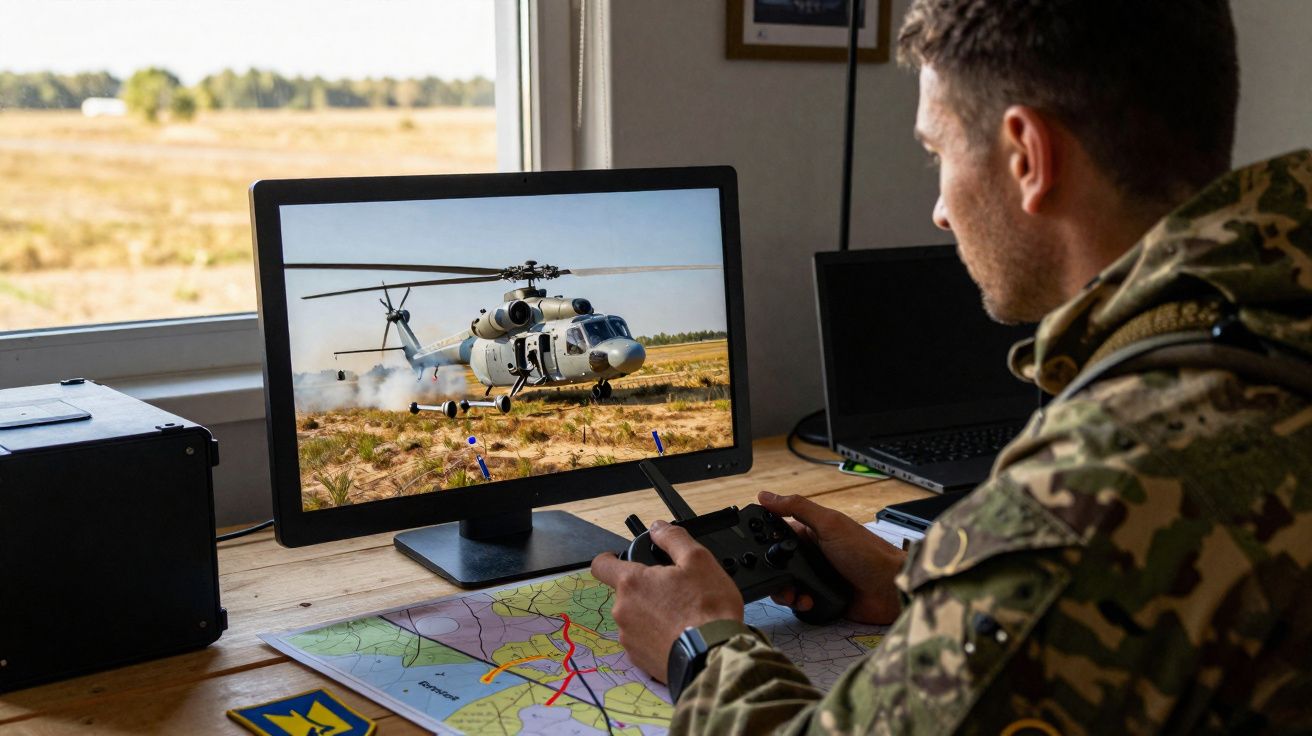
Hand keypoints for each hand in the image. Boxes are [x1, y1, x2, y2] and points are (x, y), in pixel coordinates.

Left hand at [591, 520, 744, 680]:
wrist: (715, 657)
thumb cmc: (707, 610)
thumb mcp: (698, 560)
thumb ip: (673, 539)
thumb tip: (658, 528)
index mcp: (632, 584)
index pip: (601, 565)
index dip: (609, 558)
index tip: (618, 558)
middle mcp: (623, 612)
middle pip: (626, 593)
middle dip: (646, 589)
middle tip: (674, 591)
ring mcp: (630, 639)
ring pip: (635, 618)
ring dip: (652, 614)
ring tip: (681, 616)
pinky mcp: (640, 660)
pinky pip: (644, 641)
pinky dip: (657, 636)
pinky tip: (679, 636)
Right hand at [759, 491, 904, 623]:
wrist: (891, 590)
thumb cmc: (867, 552)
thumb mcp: (830, 524)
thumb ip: (797, 508)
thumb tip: (766, 495)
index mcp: (812, 531)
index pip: (778, 531)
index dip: (764, 539)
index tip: (752, 546)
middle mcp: (812, 553)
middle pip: (777, 561)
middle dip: (771, 571)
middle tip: (775, 576)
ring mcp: (817, 576)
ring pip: (785, 583)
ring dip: (784, 590)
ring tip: (792, 594)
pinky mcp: (821, 597)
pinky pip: (799, 601)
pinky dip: (798, 603)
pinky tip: (807, 601)